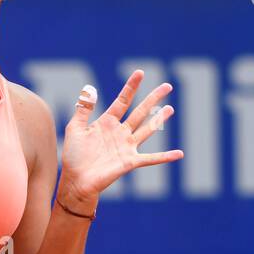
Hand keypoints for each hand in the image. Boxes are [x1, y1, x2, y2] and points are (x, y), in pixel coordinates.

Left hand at [57, 70, 183, 205]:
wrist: (76, 180)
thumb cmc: (74, 156)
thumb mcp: (75, 128)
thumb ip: (83, 109)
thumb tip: (90, 89)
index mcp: (107, 123)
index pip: (122, 101)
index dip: (131, 87)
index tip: (140, 73)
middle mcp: (120, 133)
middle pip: (140, 112)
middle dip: (153, 98)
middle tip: (167, 86)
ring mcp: (127, 147)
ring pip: (147, 129)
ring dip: (159, 120)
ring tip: (170, 109)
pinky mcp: (130, 162)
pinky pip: (151, 158)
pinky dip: (165, 157)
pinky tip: (179, 154)